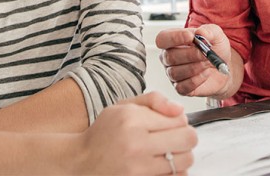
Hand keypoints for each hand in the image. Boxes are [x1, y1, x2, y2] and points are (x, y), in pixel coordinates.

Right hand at [78, 92, 196, 174]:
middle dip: (186, 137)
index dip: (181, 121)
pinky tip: (162, 166)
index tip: (172, 123)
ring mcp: (138, 169)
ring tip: (168, 152)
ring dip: (181, 156)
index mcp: (132, 120)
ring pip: (184, 161)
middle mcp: (136, 144)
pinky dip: (173, 172)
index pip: (180, 119)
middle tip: (175, 138)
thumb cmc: (104, 133)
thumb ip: (154, 100)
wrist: (81, 163)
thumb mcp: (123, 106)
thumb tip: (180, 110)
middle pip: (188, 139)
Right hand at [155, 25, 231, 97]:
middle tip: (205, 54)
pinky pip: (183, 87)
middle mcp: (168, 57)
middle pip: (169, 57)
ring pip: (175, 73)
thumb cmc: (216, 48)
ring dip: (195, 68)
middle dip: (190, 55)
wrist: (226, 67)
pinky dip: (197, 80)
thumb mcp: (216, 34)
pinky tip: (205, 74)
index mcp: (172, 40)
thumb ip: (209, 31)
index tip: (191, 37)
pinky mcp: (180, 88)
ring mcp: (173, 74)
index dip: (175, 38)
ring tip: (207, 63)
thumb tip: (200, 32)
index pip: (162, 38)